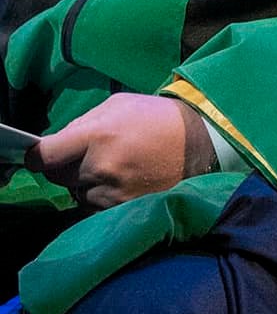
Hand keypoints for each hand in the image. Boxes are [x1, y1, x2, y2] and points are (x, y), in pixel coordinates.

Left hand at [27, 94, 210, 208]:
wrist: (203, 142)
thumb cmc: (159, 118)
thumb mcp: (120, 105)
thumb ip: (84, 123)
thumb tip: (59, 143)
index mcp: (98, 136)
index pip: (43, 156)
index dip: (35, 156)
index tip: (39, 155)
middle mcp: (100, 168)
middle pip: (57, 176)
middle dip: (67, 166)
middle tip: (91, 156)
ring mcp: (112, 192)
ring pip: (77, 192)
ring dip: (87, 183)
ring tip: (116, 168)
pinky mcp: (123, 208)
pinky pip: (95, 206)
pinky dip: (103, 196)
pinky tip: (124, 182)